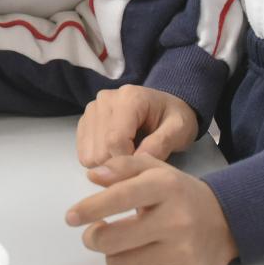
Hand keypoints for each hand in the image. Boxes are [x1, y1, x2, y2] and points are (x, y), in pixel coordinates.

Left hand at [65, 154, 236, 264]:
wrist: (227, 222)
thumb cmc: (179, 194)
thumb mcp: (155, 170)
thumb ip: (123, 167)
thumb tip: (92, 175)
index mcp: (166, 187)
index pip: (120, 197)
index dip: (90, 208)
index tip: (70, 217)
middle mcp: (177, 219)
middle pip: (112, 240)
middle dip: (94, 238)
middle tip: (96, 234)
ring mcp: (185, 252)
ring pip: (121, 264)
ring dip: (115, 255)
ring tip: (129, 244)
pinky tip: (150, 258)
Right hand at [76, 85, 198, 165]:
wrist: (164, 107)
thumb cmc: (174, 118)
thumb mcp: (180, 130)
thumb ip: (161, 144)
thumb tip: (138, 161)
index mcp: (129, 98)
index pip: (115, 140)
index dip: (127, 161)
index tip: (143, 166)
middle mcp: (105, 100)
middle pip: (100, 150)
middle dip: (119, 163)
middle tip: (139, 160)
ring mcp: (92, 110)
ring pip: (89, 155)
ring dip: (109, 163)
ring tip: (130, 154)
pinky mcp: (85, 121)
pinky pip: (84, 153)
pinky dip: (100, 160)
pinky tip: (118, 152)